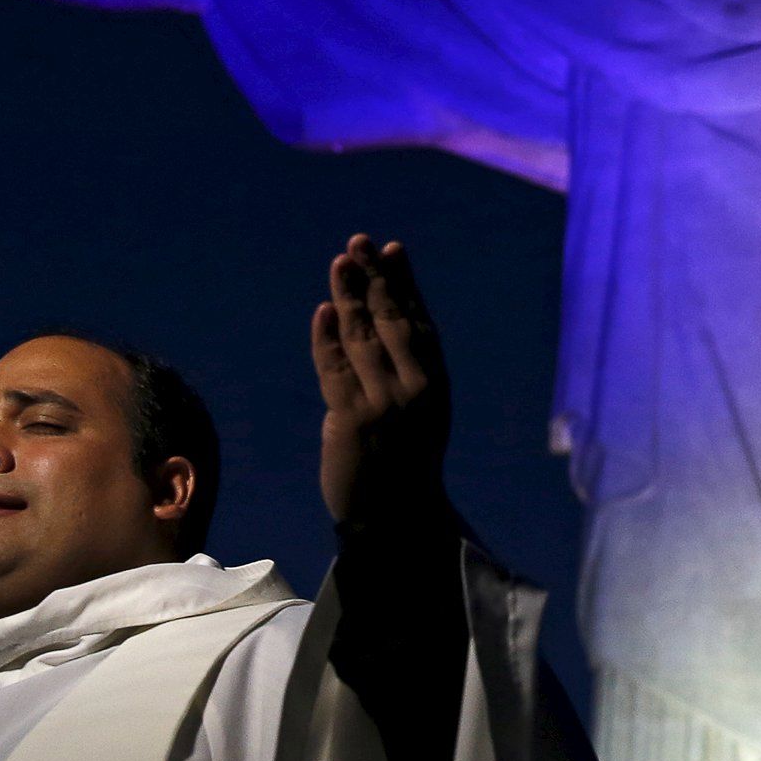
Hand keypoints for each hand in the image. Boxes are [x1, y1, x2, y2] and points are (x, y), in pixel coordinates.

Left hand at [312, 234, 452, 530]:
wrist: (395, 518)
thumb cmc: (405, 462)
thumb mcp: (418, 413)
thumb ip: (401, 371)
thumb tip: (371, 320)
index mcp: (436, 385)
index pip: (418, 321)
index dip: (404, 283)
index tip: (392, 249)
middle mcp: (415, 390)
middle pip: (391, 320)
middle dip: (375, 278)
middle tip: (359, 241)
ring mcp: (383, 405)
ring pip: (362, 338)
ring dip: (349, 296)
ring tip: (339, 263)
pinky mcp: (352, 420)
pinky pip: (335, 369)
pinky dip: (327, 338)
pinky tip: (324, 311)